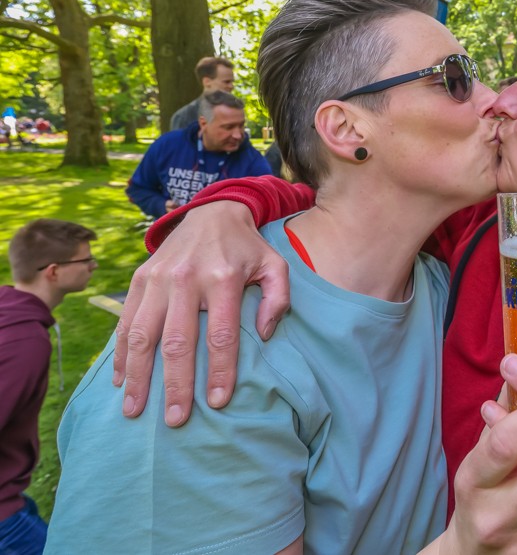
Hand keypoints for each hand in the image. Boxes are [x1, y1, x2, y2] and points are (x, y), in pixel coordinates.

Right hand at [113, 200, 289, 425]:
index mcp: (223, 279)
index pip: (221, 335)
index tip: (217, 402)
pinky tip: (120, 381)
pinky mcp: (139, 279)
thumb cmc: (247, 249)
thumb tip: (265, 335)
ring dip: (138, 377)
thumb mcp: (275, 266)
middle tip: (175, 421)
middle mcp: (186, 280)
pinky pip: (125, 322)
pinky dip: (121, 354)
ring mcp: (157, 279)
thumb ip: (278, 299)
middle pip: (177, 341)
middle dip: (175, 385)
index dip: (219, 370)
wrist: (212, 212)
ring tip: (135, 411)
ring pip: (142, 335)